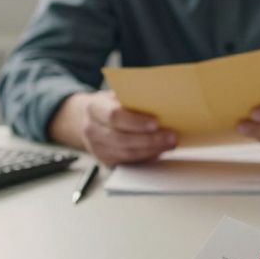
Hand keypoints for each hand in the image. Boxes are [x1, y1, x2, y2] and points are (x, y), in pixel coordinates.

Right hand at [53, 90, 178, 165]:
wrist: (88, 119)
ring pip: (126, 153)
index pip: (114, 116)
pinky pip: (128, 162)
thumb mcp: (116, 95)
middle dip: (149, 139)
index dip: (136, 121)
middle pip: (122, 139)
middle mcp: (92, 130)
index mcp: (94, 108)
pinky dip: (146, 157)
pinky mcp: (105, 161)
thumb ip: (133, 99)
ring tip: (170, 143)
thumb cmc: (108, 105)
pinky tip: (159, 151)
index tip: (156, 122)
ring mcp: (96, 148)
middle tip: (171, 136)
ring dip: (152, 150)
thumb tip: (162, 104)